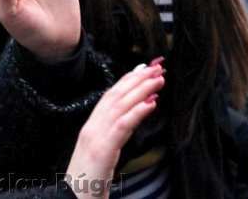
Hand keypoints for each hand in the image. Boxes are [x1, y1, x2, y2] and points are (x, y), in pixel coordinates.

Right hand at [64, 61, 164, 197]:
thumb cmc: (89, 181)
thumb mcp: (101, 154)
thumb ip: (113, 136)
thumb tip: (129, 120)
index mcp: (91, 127)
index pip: (110, 96)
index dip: (127, 80)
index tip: (144, 68)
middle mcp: (91, 127)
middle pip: (116, 96)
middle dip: (137, 79)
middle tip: (157, 67)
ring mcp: (95, 137)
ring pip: (119, 106)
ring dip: (141, 90)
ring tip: (159, 80)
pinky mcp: (101, 149)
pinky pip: (121, 126)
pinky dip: (137, 112)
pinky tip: (151, 103)